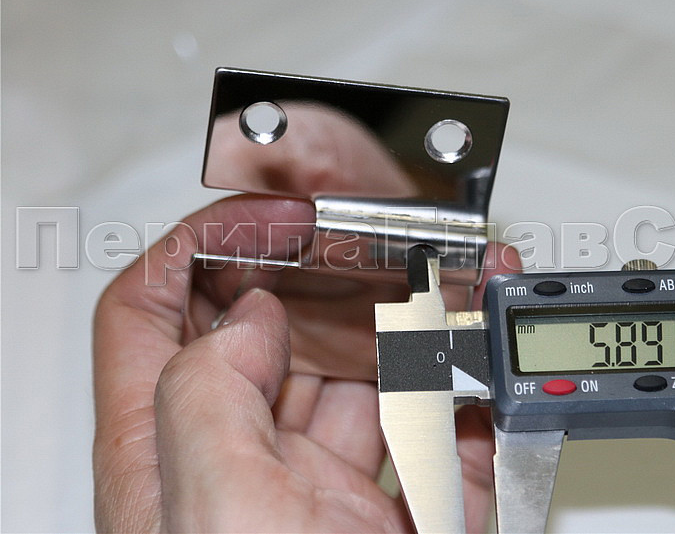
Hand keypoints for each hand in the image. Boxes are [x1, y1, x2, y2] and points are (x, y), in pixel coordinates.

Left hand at [93, 105, 518, 531]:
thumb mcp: (218, 509)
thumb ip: (211, 395)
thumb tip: (253, 316)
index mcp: (175, 456)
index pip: (153, 312)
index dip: (207, 240)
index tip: (276, 209)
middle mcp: (248, 465)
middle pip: (275, 328)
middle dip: (337, 267)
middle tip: (386, 236)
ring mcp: (323, 493)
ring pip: (365, 374)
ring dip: (417, 319)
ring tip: (460, 279)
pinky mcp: (398, 520)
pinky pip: (439, 438)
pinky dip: (470, 391)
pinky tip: (485, 355)